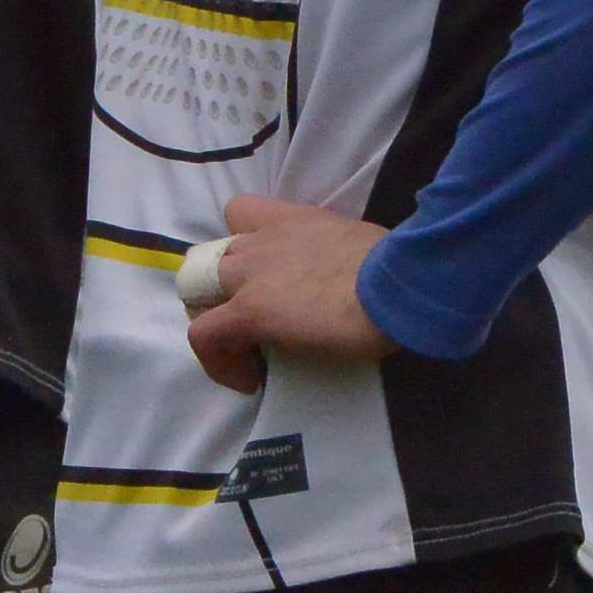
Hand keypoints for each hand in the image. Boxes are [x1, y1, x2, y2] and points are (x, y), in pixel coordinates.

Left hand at [184, 197, 393, 384]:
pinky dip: (218, 361)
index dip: (238, 244)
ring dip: (212, 321)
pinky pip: (204, 336)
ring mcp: (251, 275)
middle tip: (249, 325)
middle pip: (208, 257)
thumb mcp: (361, 247)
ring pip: (195, 289)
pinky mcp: (249, 311)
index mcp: (294, 221)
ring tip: (241, 353)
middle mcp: (263, 240)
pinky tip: (249, 381)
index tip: (261, 277)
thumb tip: (350, 282)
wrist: (398, 282)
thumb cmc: (396, 268)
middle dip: (218, 292)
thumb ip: (338, 257)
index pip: (241, 211)